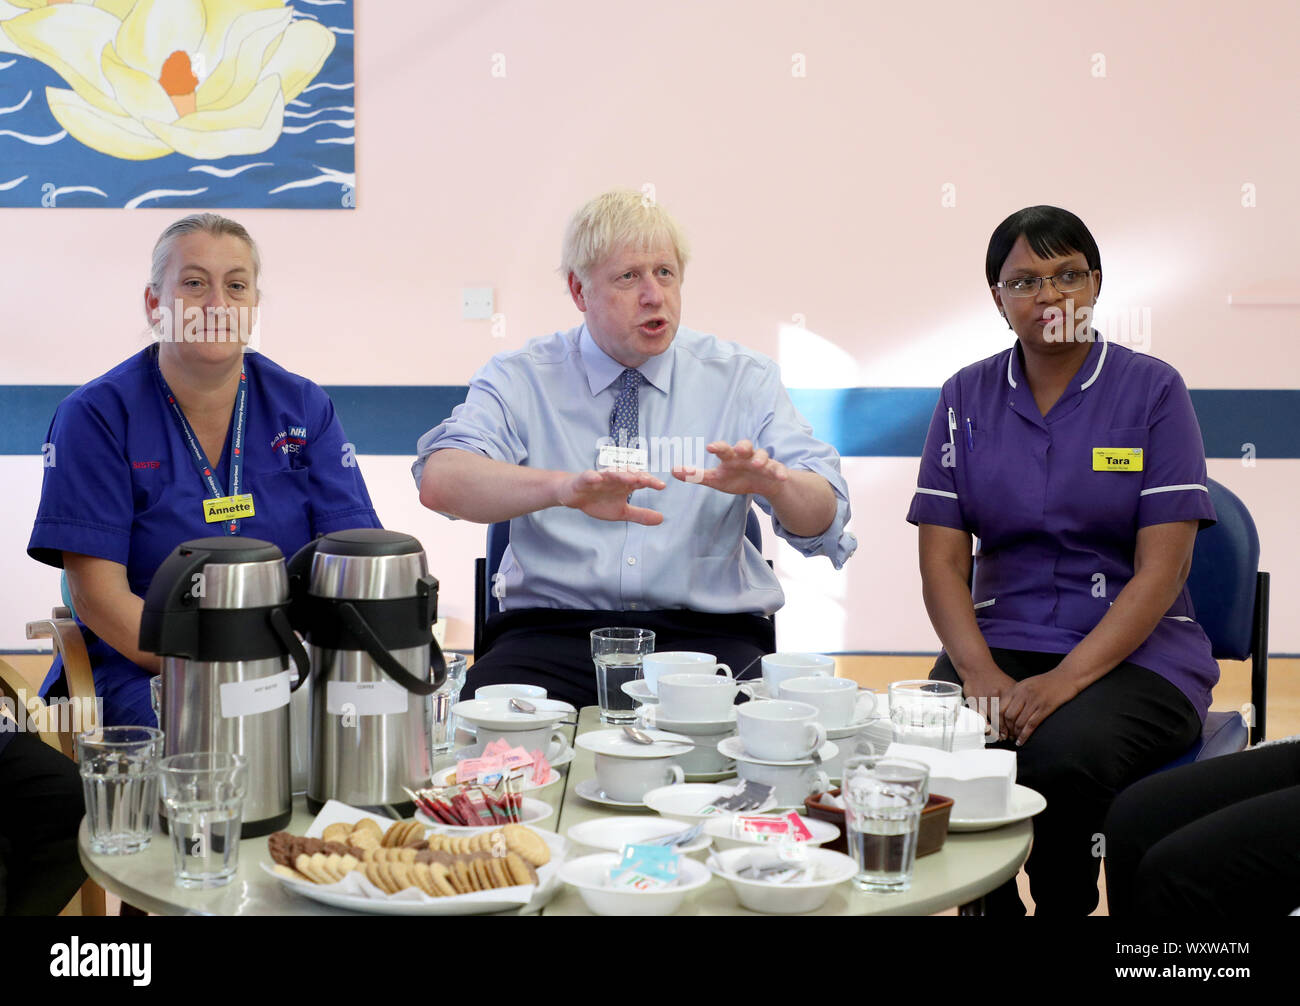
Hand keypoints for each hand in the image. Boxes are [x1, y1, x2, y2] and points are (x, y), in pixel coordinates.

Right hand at [556, 469, 665, 524]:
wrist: (573, 496)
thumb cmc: (599, 501)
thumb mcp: (621, 512)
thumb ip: (640, 515)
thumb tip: (662, 519)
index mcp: (624, 484)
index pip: (640, 480)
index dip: (650, 482)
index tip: (662, 486)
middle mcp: (614, 478)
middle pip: (627, 474)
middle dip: (637, 476)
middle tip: (647, 481)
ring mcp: (598, 477)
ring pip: (610, 473)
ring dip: (620, 474)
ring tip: (629, 479)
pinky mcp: (583, 480)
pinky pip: (588, 476)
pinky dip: (592, 476)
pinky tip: (597, 478)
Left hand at [673, 440, 788, 497]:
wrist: (762, 483)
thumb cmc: (736, 477)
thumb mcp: (716, 479)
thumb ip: (696, 475)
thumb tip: (673, 470)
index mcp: (731, 457)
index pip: (723, 449)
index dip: (718, 447)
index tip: (709, 447)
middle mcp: (746, 456)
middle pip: (745, 446)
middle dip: (743, 447)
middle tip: (740, 450)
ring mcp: (762, 462)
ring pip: (763, 456)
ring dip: (761, 459)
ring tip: (758, 465)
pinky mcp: (775, 470)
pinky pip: (778, 469)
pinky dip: (780, 472)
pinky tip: (782, 476)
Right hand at [957, 666, 1017, 741]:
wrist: (977, 669)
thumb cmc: (995, 679)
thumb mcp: (1010, 685)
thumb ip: (1018, 697)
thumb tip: (1028, 711)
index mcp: (1007, 692)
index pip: (1015, 713)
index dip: (1017, 725)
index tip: (1018, 732)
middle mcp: (997, 696)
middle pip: (1004, 719)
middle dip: (1007, 731)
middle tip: (1010, 737)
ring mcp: (985, 700)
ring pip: (993, 720)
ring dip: (997, 731)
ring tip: (1000, 737)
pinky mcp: (974, 702)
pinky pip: (980, 718)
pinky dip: (985, 726)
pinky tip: (989, 731)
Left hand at [1001, 670, 1078, 745]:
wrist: (1066, 677)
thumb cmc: (1047, 682)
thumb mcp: (1027, 685)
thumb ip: (1016, 695)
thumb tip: (1006, 710)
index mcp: (1016, 688)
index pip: (1000, 707)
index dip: (998, 721)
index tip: (1000, 728)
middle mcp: (1023, 694)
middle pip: (1008, 716)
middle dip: (1006, 729)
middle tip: (1007, 736)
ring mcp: (1034, 701)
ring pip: (1019, 722)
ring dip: (1016, 734)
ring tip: (1015, 739)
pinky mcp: (1045, 707)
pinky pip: (1031, 724)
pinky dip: (1025, 735)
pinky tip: (1022, 741)